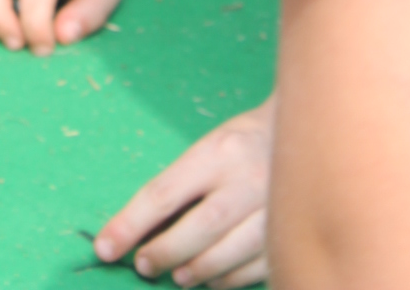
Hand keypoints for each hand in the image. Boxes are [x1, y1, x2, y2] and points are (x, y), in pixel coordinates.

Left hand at [94, 97, 273, 286]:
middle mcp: (246, 179)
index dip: (129, 224)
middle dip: (165, 252)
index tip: (104, 247)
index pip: (163, 193)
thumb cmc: (243, 143)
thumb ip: (184, 183)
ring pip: (229, 252)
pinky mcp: (292, 232)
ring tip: (179, 276)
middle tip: (144, 266)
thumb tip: (145, 228)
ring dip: (198, 270)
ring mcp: (273, 209)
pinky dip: (231, 278)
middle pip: (199, 227)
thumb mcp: (210, 147)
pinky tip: (214, 279)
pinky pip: (257, 266)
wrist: (304, 133)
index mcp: (217, 152)